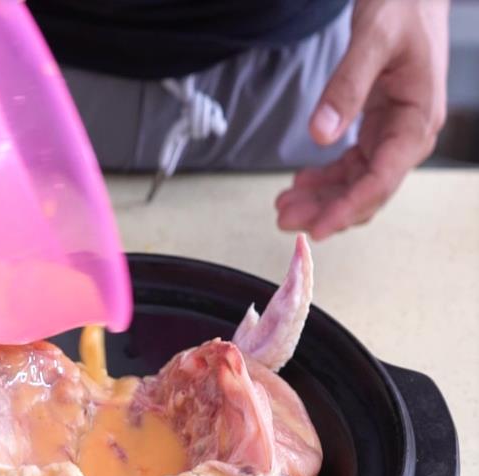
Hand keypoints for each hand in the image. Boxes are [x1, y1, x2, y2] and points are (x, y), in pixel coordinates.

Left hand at [275, 0, 448, 240]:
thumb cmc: (402, 5)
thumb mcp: (373, 39)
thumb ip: (346, 87)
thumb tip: (320, 135)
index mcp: (417, 120)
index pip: (381, 179)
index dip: (347, 208)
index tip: (316, 230)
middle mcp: (408, 134)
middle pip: (366, 190)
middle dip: (326, 210)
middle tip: (284, 220)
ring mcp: (393, 134)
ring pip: (355, 183)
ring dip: (321, 199)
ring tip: (283, 206)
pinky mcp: (377, 129)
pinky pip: (350, 165)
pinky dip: (324, 179)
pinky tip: (299, 183)